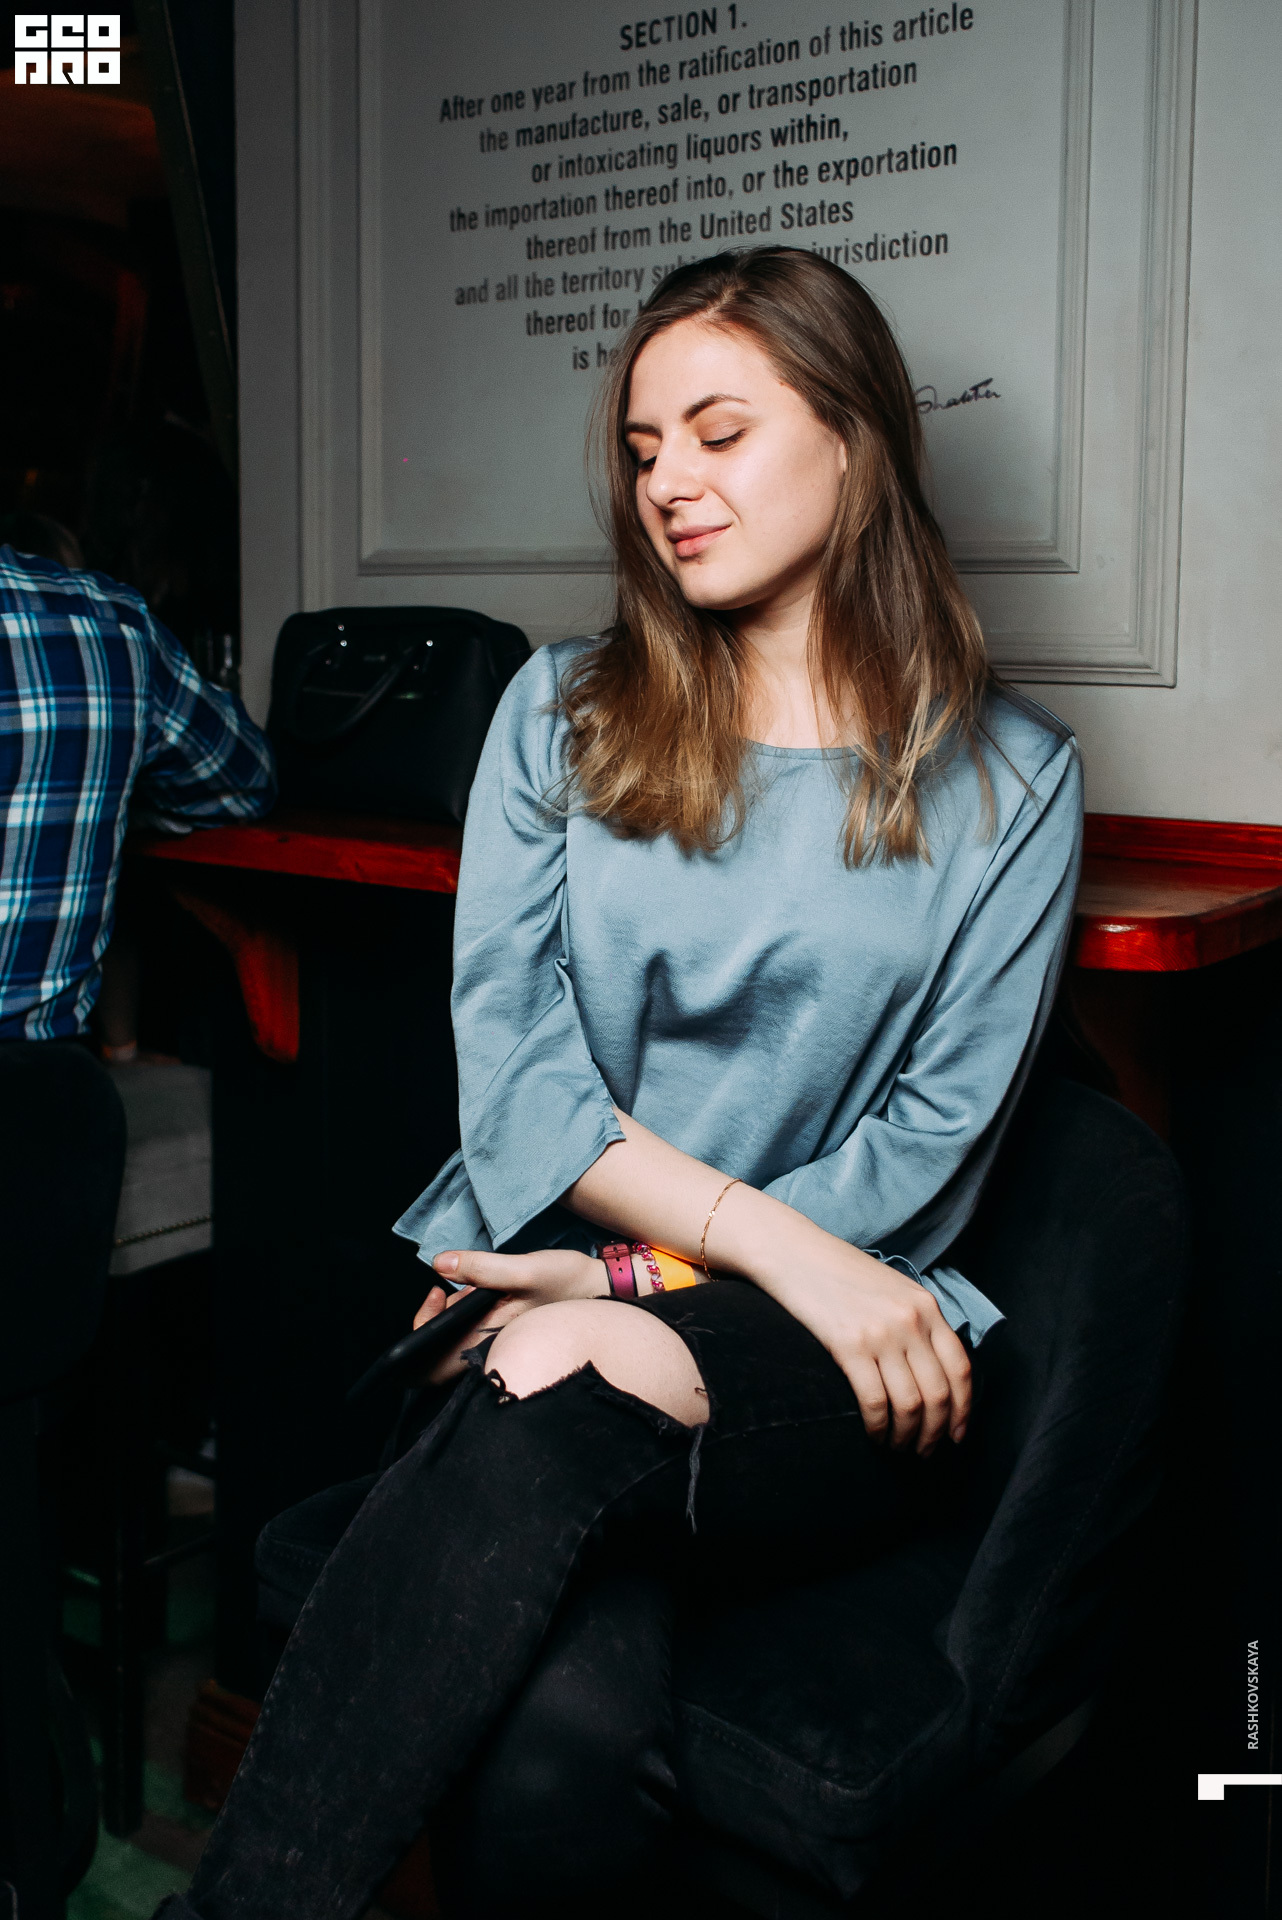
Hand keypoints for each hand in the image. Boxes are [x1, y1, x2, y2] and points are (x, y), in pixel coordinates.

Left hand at [411, 1248, 607, 1380]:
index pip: (431, 1367)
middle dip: (439, 1314)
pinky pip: (471, 1330)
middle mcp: (490, 1352)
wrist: (604, 1289)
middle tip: (449, 1286)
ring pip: (455, 1337)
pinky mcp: (503, 1336)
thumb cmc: (567, 1283)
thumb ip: (481, 1267)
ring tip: (475, 1285)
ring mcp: (496, 1345)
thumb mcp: (524, 1269)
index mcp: (490, 1344)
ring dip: (454, 1310)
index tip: (435, 1297)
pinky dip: (468, 1311)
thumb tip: (440, 1264)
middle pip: (439, 1350)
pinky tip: (485, 1292)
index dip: (420, 1334)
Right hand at [762, 1247, 971, 1455]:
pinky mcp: (849, 1346)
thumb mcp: (892, 1289)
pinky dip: (878, 1427)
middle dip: (935, 1433)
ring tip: (897, 1447)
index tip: (956, 1435)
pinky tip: (873, 1434)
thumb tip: (931, 1372)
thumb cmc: (840, 1274)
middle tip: (923, 1452)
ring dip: (907, 1436)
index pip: (960, 1369)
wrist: (794, 1253)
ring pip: (910, 1404)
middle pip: (938, 1394)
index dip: (963, 1410)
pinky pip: (875, 1401)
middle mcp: (911, 1320)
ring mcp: (881, 1333)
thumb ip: (916, 1322)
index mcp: (926, 1306)